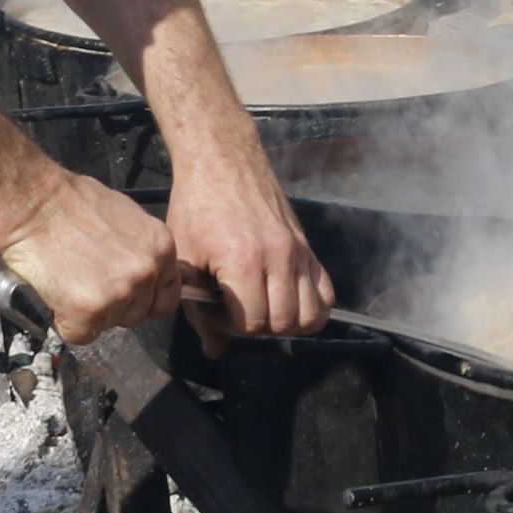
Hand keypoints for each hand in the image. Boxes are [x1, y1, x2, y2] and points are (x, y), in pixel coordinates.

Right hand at [0, 169, 184, 342]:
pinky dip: (64, 322)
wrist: (33, 205)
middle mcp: (146, 272)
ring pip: (109, 325)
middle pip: (138, 315)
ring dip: (89, 314)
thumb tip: (142, 272)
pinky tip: (57, 295)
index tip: (125, 297)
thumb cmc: (70, 203)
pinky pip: (79, 334)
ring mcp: (120, 293)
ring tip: (70, 283)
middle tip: (87, 283)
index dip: (142, 300)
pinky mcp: (89, 310)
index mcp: (161, 248)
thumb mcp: (127, 218)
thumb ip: (141, 250)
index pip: (166, 298)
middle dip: (114, 307)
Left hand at [164, 146, 332, 340]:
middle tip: (234, 308)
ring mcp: (298, 252)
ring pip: (310, 315)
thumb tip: (214, 350)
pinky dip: (312, 308)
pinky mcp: (308, 247)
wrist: (222, 161)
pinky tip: (286, 300)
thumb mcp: (186, 257)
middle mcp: (278, 258)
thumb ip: (198, 308)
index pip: (250, 323)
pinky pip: (327, 293)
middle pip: (283, 323)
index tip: (213, 308)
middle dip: (256, 327)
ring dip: (286, 322)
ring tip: (261, 307)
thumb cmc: (196, 207)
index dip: (228, 326)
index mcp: (243, 261)